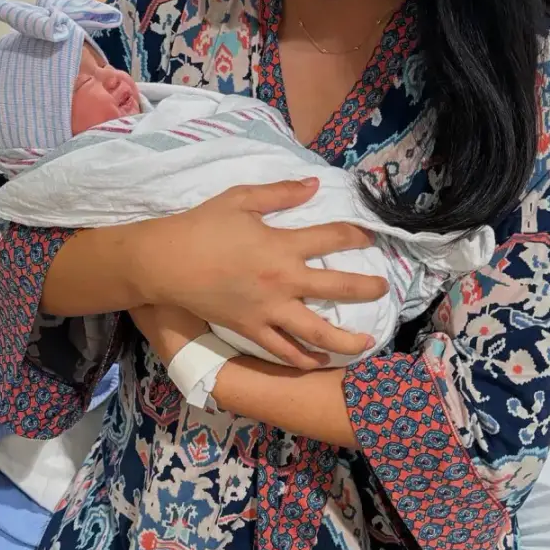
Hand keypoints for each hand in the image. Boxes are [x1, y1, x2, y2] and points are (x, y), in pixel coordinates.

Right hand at [134, 179, 387, 367]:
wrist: (165, 262)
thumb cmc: (202, 226)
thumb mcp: (241, 200)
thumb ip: (281, 193)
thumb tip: (315, 185)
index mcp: (282, 245)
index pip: (332, 238)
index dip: (356, 236)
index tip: (370, 237)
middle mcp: (282, 281)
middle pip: (336, 288)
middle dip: (365, 289)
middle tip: (383, 289)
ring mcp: (268, 310)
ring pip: (315, 332)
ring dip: (344, 339)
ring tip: (365, 344)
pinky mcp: (250, 329)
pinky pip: (282, 350)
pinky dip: (302, 359)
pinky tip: (318, 363)